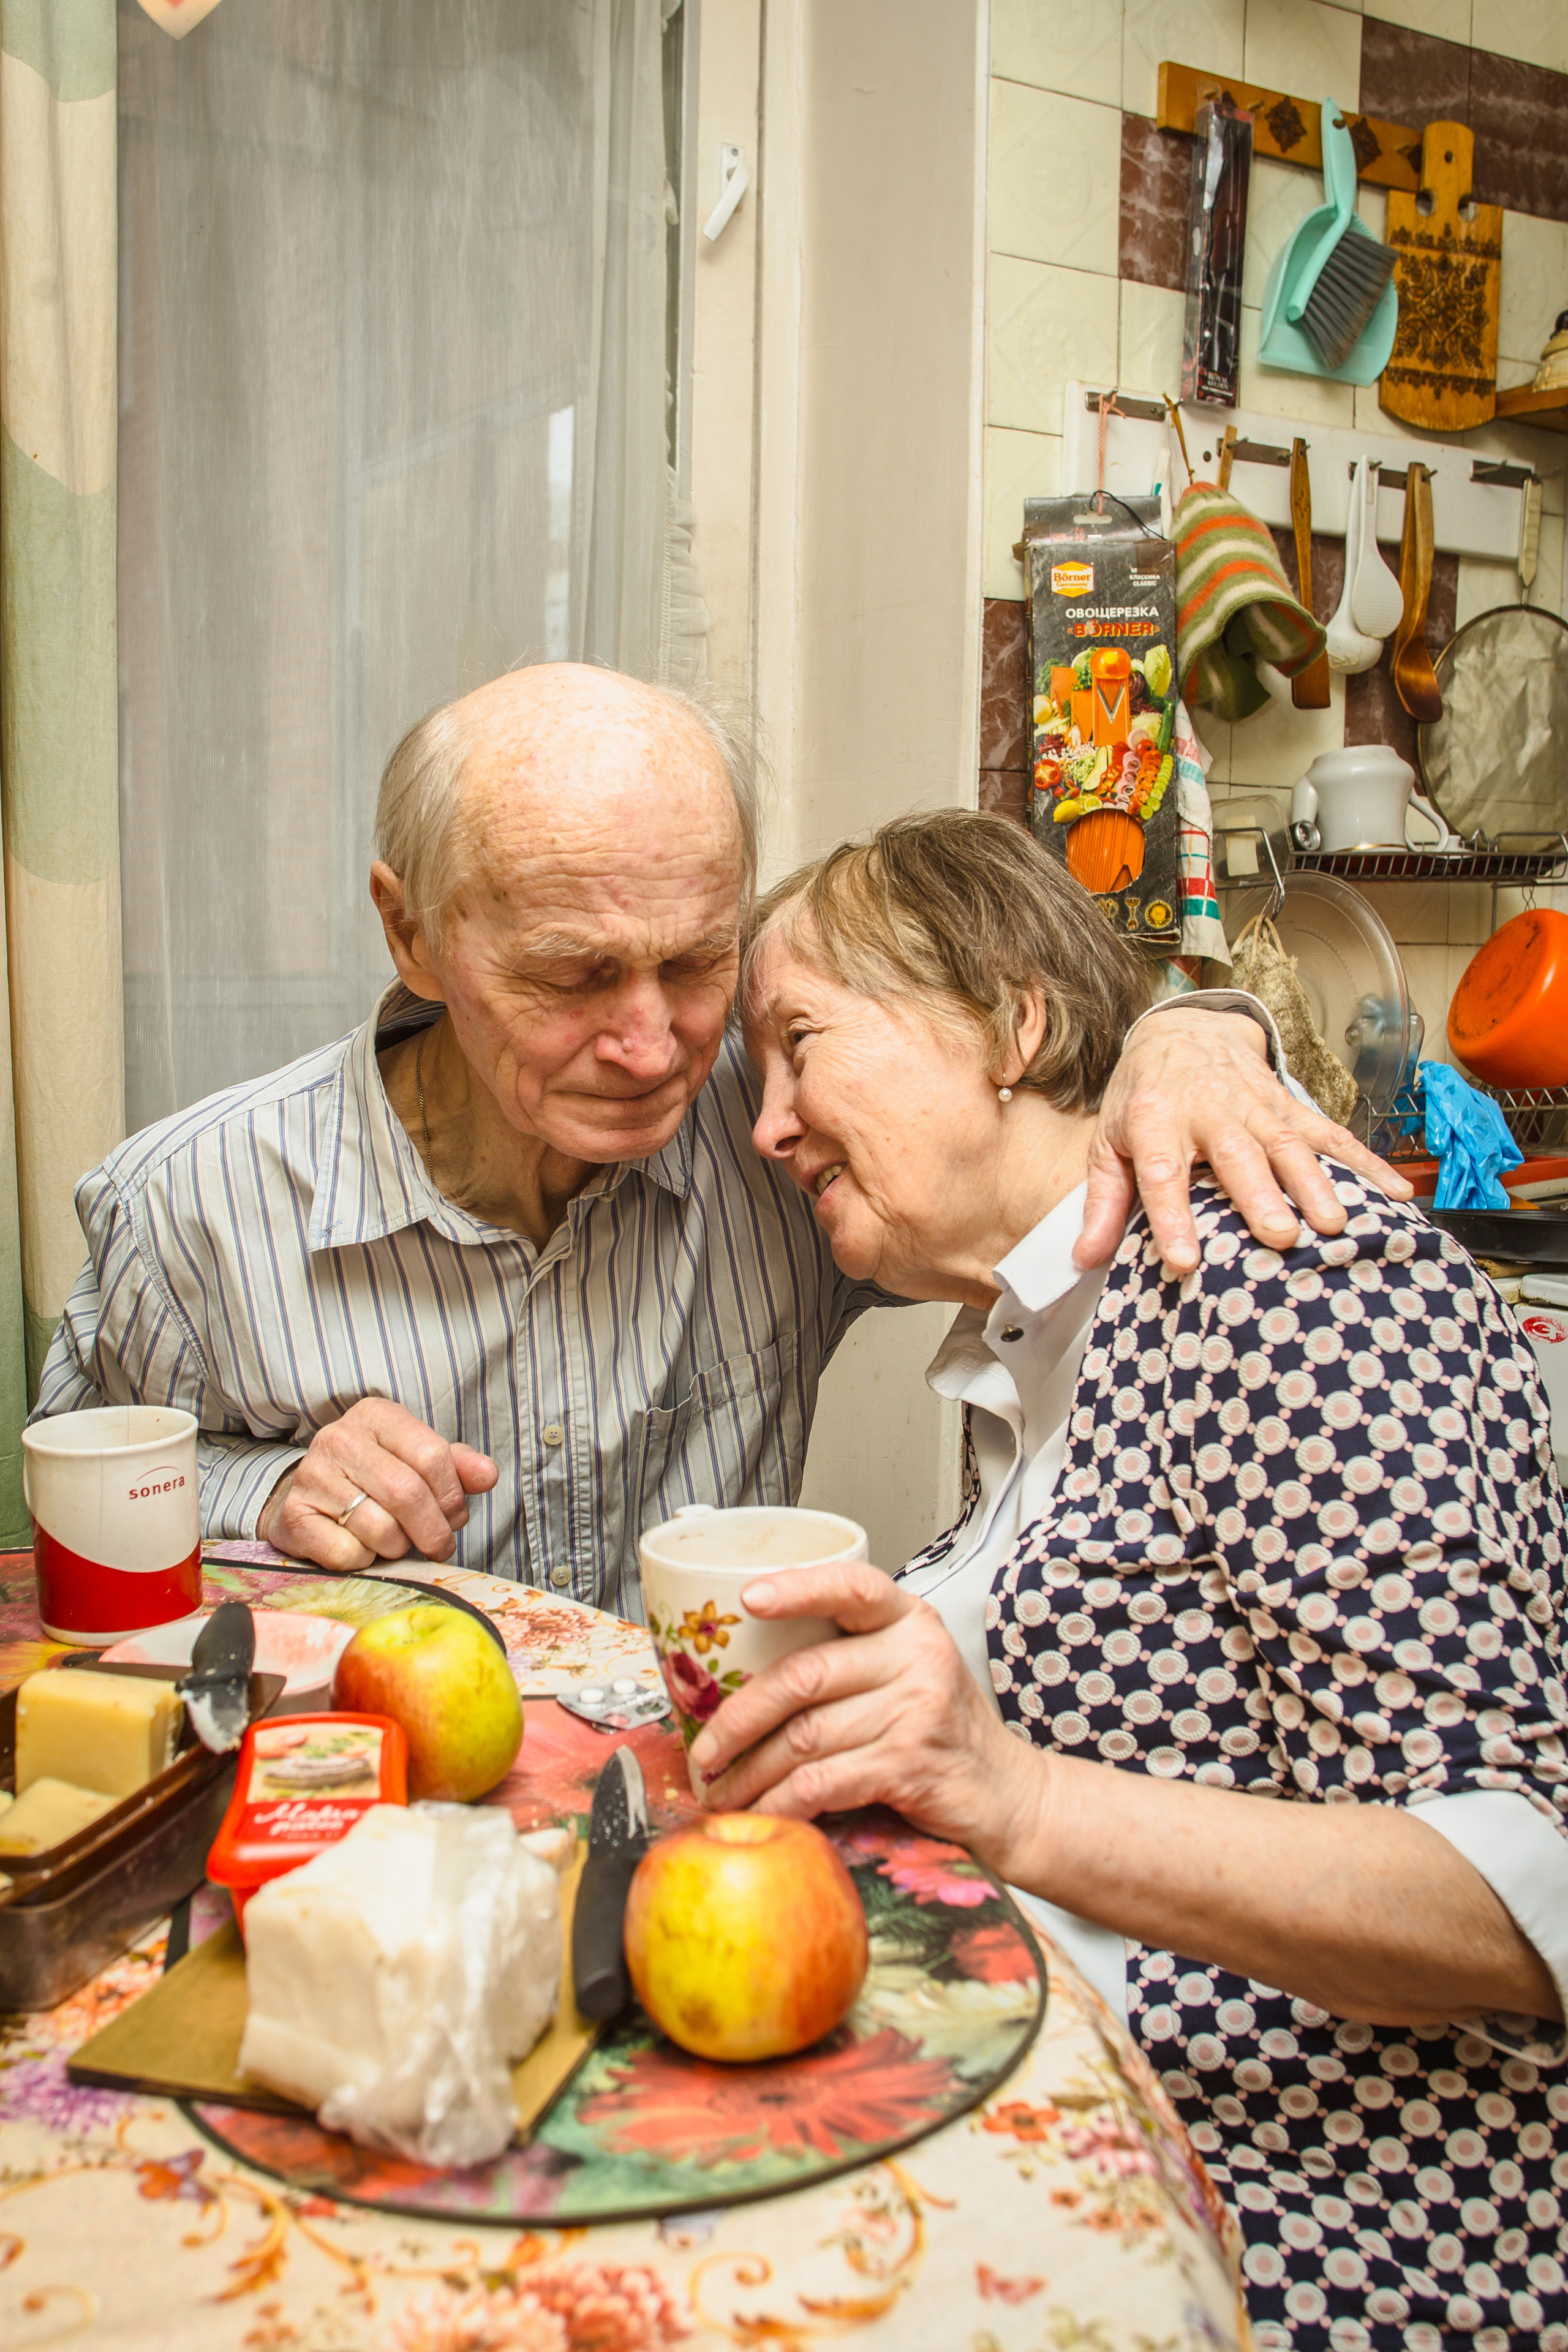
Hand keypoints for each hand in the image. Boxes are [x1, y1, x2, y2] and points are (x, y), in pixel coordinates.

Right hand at [255, 1400, 497, 1569]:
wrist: (309, 1498)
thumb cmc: (374, 1479)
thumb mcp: (417, 1460)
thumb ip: (456, 1466)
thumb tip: (487, 1475)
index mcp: (376, 1415)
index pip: (432, 1455)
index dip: (453, 1495)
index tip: (455, 1516)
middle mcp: (339, 1438)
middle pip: (407, 1494)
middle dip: (434, 1530)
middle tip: (439, 1545)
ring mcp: (311, 1476)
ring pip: (380, 1529)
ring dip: (399, 1547)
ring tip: (396, 1542)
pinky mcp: (293, 1517)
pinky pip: (348, 1554)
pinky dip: (365, 1561)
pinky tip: (362, 1547)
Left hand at [688, 1562, 1040, 1868]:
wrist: (1009, 1795)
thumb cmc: (940, 1730)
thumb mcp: (906, 1672)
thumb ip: (847, 1658)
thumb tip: (740, 1674)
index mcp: (909, 1620)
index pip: (851, 1587)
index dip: (797, 1588)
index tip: (747, 1598)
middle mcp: (916, 1656)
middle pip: (803, 1675)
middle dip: (738, 1717)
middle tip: (704, 1746)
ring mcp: (916, 1710)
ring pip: (804, 1736)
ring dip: (751, 1772)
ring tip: (722, 1790)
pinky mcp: (910, 1765)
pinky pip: (823, 1782)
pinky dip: (782, 1803)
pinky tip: (762, 1812)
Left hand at [1080, 1008, 1411, 1273]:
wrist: (1181, 1031)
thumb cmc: (1143, 1099)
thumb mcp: (1109, 1143)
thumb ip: (1102, 1203)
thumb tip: (1083, 1260)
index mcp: (1155, 1120)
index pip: (1163, 1173)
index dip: (1172, 1217)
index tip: (1184, 1260)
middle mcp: (1208, 1109)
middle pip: (1237, 1156)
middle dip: (1260, 1196)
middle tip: (1279, 1236)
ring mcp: (1254, 1105)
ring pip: (1289, 1143)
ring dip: (1315, 1183)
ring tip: (1335, 1224)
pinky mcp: (1289, 1105)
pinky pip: (1331, 1135)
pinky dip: (1365, 1163)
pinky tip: (1395, 1194)